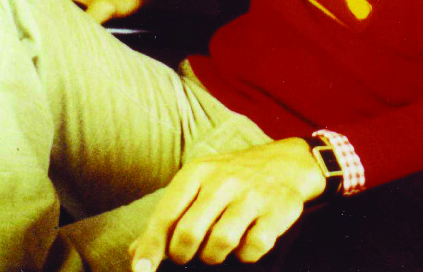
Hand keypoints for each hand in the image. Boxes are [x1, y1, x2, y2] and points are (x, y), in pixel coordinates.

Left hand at [128, 138, 324, 266]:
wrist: (286, 162)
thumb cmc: (232, 179)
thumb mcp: (198, 184)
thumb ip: (168, 217)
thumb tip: (136, 253)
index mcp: (197, 173)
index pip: (166, 216)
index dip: (151, 248)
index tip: (142, 270)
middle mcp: (223, 181)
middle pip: (189, 234)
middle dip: (184, 255)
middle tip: (189, 256)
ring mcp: (251, 195)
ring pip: (220, 244)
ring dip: (214, 257)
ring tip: (217, 250)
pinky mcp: (277, 210)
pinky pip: (253, 248)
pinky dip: (246, 255)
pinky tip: (246, 244)